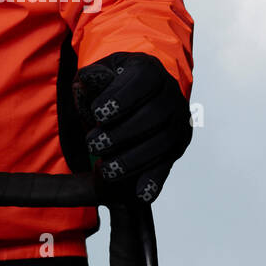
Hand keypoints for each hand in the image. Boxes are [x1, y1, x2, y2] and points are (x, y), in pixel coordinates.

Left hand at [72, 52, 191, 203]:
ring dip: (133, 160)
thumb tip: (87, 79)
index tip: (98, 114)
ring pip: (162, 143)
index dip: (121, 99)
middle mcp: (171, 95)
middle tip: (94, 144)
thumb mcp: (103, 72)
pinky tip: (140, 194)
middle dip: (122, 133)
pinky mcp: (176, 147)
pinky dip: (155, 181)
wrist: (141, 93)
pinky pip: (167, 165)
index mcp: (151, 71)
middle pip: (154, 115)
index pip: (142, 82)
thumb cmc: (115, 83)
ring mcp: (178, 123)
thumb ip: (94, 76)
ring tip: (106, 170)